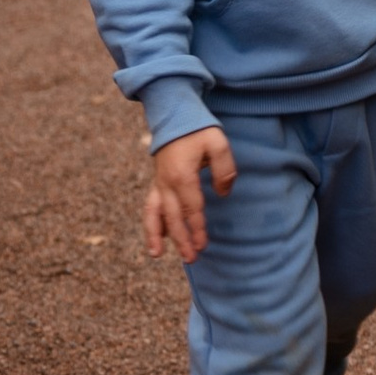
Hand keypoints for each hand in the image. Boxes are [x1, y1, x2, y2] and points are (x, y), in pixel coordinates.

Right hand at [144, 126, 233, 262]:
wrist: (174, 116)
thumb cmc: (198, 130)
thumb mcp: (218, 144)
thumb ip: (224, 170)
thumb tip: (223, 194)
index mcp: (182, 176)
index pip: (191, 208)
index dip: (197, 228)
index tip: (203, 244)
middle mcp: (166, 183)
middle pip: (172, 217)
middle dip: (180, 239)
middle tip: (190, 258)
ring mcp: (159, 183)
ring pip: (153, 213)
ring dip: (155, 235)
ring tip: (156, 255)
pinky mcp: (157, 181)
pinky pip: (151, 205)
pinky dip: (152, 222)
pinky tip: (158, 236)